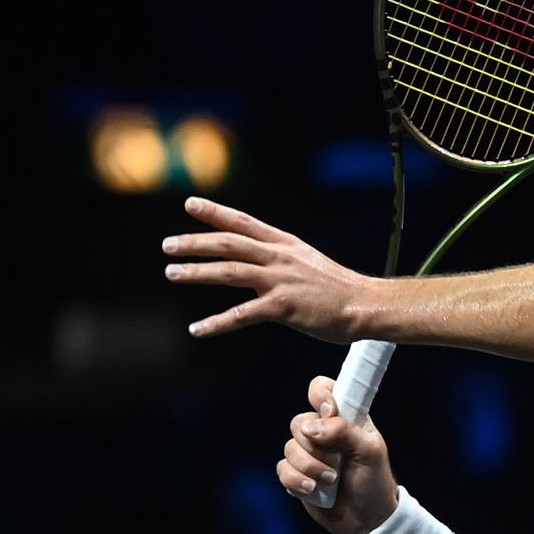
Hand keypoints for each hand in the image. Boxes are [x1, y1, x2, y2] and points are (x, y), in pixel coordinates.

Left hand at [163, 196, 376, 341]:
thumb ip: (281, 260)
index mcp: (286, 245)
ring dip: (197, 272)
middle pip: (229, 244)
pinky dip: (217, 322)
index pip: (244, 223)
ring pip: (229, 271)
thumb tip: (256, 264)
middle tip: (168, 245)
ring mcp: (281, 281)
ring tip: (172, 273)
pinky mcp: (283, 308)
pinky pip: (242, 315)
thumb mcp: (309, 262)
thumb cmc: (340, 288)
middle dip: (195, 243)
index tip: (189, 204)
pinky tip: (197, 329)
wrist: (365, 305)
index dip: (215, 212)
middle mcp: (280, 258)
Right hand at [279, 375, 399, 533]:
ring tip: (331, 480)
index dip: (320, 396)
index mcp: (345, 419)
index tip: (330, 412)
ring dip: (311, 467)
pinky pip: (282, 469)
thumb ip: (344, 431)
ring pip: (289, 447)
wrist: (367, 519)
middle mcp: (323, 432)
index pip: (322, 390)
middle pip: (299, 422)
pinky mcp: (296, 475)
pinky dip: (297, 480)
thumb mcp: (370, 451)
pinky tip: (313, 490)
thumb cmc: (374, 481)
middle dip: (316, 446)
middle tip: (338, 461)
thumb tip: (312, 427)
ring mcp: (308, 454)